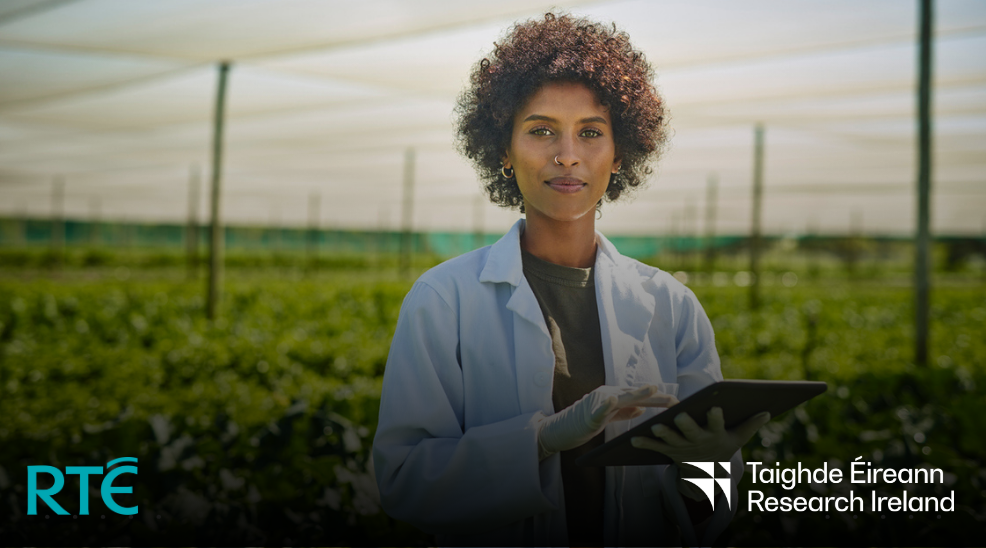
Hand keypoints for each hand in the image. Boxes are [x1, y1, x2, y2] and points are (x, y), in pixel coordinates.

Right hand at [537, 385, 677, 459]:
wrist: (559, 430)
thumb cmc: (583, 424)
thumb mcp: (608, 417)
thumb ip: (623, 412)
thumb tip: (641, 409)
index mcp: (614, 397)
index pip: (640, 397)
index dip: (658, 399)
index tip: (678, 403)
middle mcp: (607, 395)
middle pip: (636, 396)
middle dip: (656, 398)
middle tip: (676, 401)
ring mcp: (597, 404)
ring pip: (621, 398)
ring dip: (637, 394)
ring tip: (652, 390)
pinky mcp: (587, 415)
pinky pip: (598, 409)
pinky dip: (606, 404)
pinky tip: (613, 401)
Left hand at [629, 407, 769, 462]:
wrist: (706, 473)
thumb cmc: (722, 446)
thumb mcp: (737, 438)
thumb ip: (750, 425)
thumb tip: (768, 411)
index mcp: (715, 435)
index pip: (717, 425)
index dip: (716, 418)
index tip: (716, 408)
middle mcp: (698, 442)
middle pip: (691, 432)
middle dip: (686, 425)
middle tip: (679, 416)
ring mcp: (682, 447)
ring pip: (671, 440)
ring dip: (663, 434)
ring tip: (654, 426)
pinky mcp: (668, 451)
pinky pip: (654, 447)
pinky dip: (644, 443)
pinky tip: (633, 438)